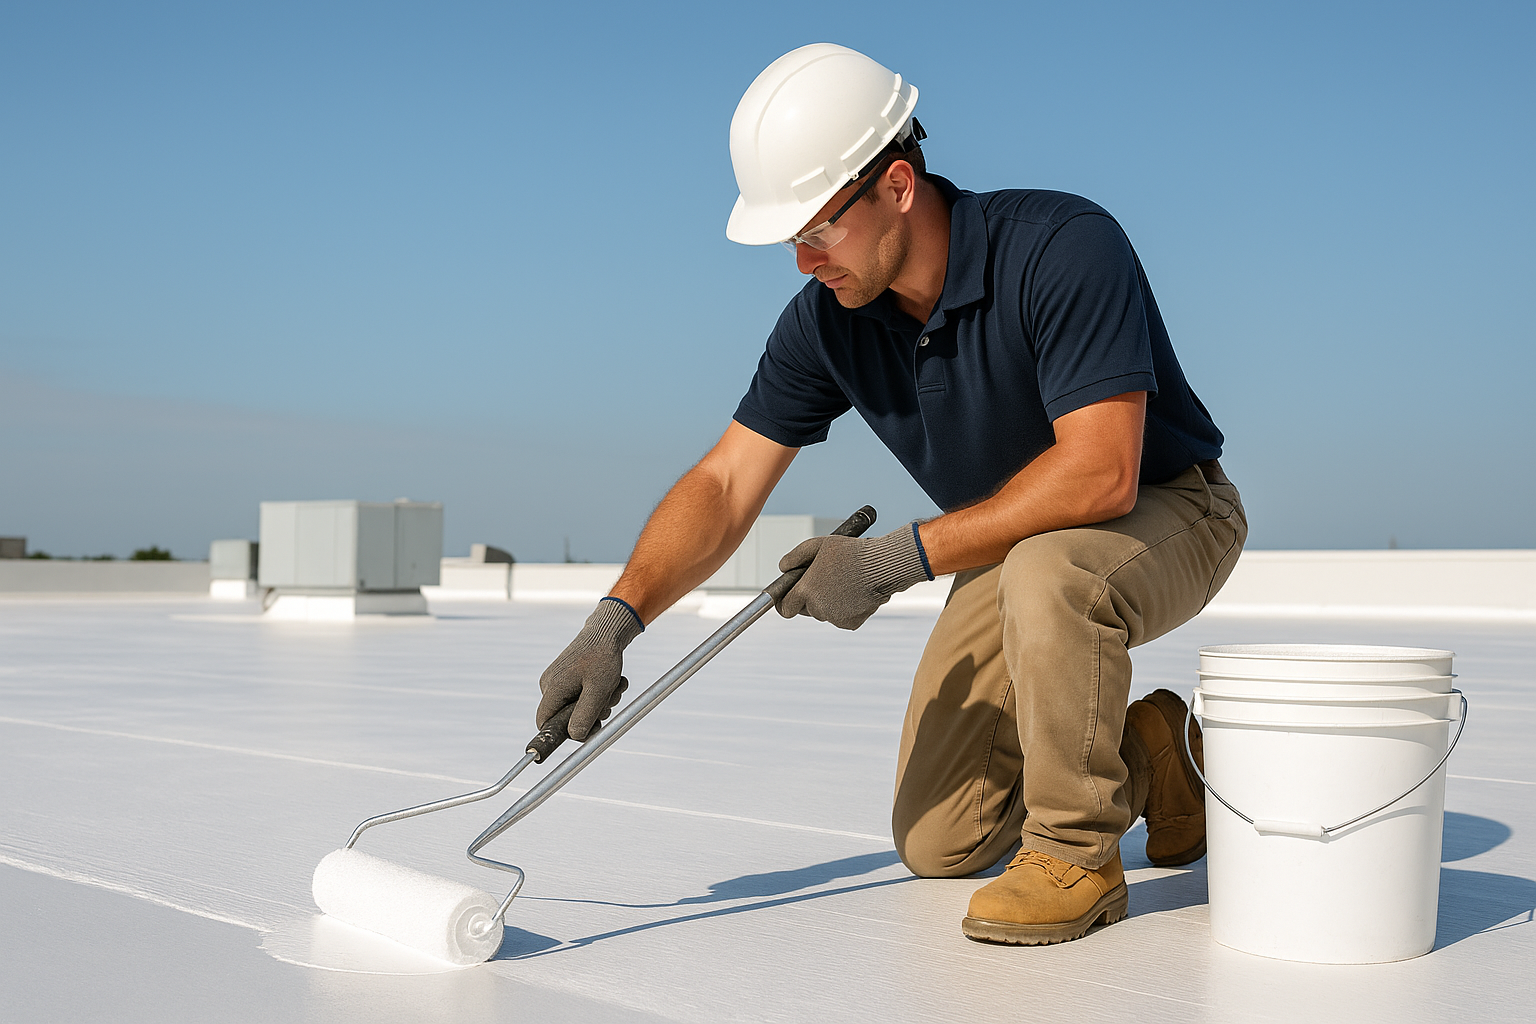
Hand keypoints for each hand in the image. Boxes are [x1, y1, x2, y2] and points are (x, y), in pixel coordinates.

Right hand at [537, 598, 643, 739]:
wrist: (607, 631)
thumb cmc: (602, 658)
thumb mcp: (598, 690)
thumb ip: (585, 715)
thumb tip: (574, 736)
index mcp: (552, 688)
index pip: (544, 723)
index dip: (563, 732)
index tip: (586, 732)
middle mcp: (550, 685)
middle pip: (566, 717)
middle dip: (591, 714)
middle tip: (609, 701)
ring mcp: (558, 681)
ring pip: (578, 707)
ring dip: (600, 703)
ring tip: (614, 686)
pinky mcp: (568, 678)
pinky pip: (582, 696)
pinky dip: (599, 694)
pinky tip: (612, 682)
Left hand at [775, 524, 932, 629]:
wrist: (882, 565)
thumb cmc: (851, 552)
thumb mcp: (818, 545)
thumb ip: (795, 556)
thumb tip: (783, 568)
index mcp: (806, 591)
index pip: (784, 608)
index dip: (784, 602)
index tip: (786, 597)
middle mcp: (819, 608)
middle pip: (805, 609)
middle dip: (809, 598)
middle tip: (821, 580)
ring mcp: (835, 618)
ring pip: (824, 612)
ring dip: (828, 602)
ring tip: (842, 581)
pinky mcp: (851, 623)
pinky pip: (841, 617)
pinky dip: (845, 608)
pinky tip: (854, 591)